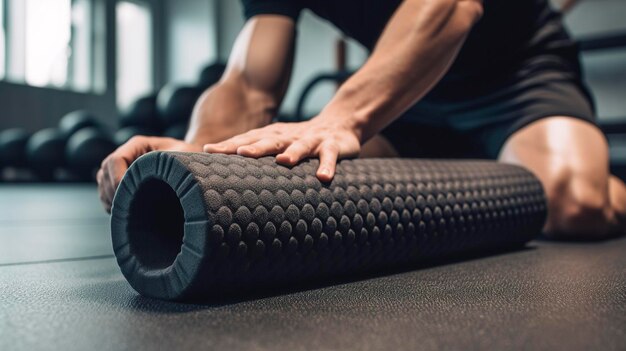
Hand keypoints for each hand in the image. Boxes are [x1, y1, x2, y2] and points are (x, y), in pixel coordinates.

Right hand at [97, 136, 201, 212]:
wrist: (188, 161)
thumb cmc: (187, 157)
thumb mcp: (182, 158)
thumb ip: (172, 165)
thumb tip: (164, 182)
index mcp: (137, 144)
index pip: (116, 160)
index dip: (118, 179)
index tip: (129, 195)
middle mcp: (126, 153)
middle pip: (106, 172)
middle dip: (112, 193)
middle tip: (124, 209)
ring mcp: (120, 166)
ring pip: (103, 182)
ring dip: (109, 199)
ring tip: (122, 213)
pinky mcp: (119, 179)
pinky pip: (105, 191)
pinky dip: (110, 203)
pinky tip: (121, 213)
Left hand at [203, 116, 361, 181]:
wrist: (341, 122)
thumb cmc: (301, 140)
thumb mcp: (278, 143)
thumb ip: (257, 152)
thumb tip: (222, 172)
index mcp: (273, 135)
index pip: (248, 139)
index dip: (230, 145)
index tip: (208, 150)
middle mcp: (289, 136)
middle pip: (270, 140)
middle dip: (255, 146)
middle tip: (239, 153)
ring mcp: (312, 140)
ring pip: (301, 146)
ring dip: (293, 153)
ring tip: (283, 161)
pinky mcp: (333, 146)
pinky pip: (330, 157)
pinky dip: (327, 166)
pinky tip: (323, 177)